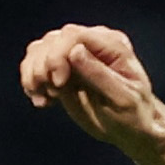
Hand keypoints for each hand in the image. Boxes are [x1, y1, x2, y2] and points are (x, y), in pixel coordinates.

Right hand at [18, 23, 164, 149]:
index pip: (74, 35)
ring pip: (39, 49)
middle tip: (49, 93)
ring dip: (33, 73)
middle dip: (43, 65)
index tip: (58, 82)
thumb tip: (75, 51)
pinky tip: (41, 102)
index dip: (58, 54)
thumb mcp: (122, 99)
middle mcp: (90, 42)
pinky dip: (31, 82)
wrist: (130, 129)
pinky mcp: (60, 68)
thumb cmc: (133, 115)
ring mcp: (73, 52)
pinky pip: (35, 65)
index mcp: (112, 45)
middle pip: (53, 40)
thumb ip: (99, 75)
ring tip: (43, 99)